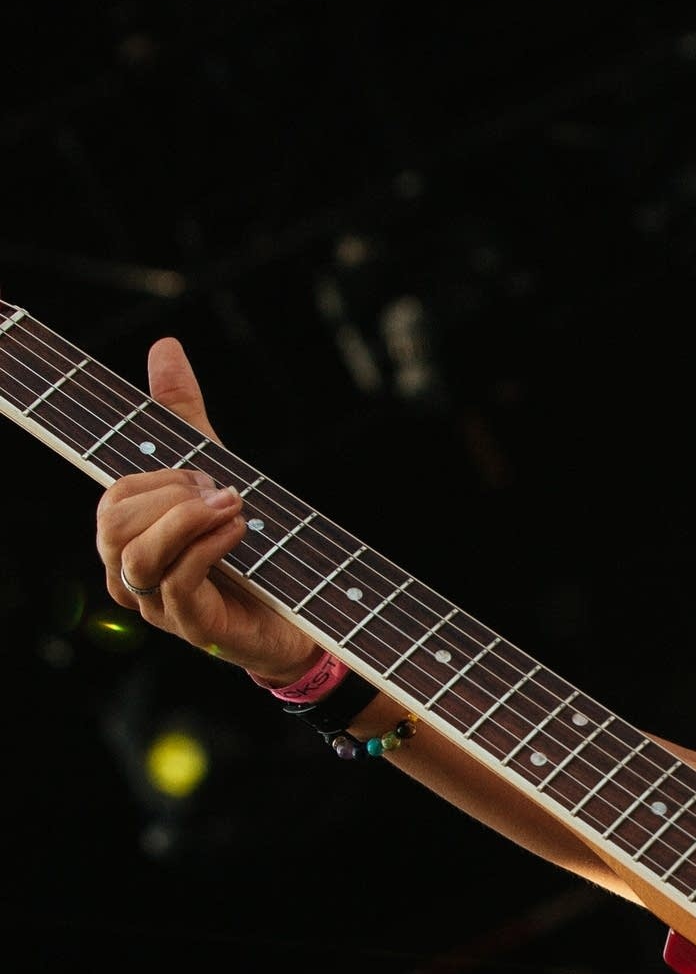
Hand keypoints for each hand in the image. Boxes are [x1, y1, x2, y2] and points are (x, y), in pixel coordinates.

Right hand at [93, 339, 315, 680]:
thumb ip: (184, 416)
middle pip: (113, 522)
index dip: (150, 474)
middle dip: (171, 494)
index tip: (194, 463)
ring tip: (236, 507)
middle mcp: (132, 572)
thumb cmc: (253, 546)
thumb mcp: (219, 470)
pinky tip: (240, 530)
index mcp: (131, 535)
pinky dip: (207, 547)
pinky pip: (175, 582)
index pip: (111, 494)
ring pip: (135, 555)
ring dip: (187, 520)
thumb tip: (165, 346)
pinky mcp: (192, 627)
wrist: (306, 613)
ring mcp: (158, 604)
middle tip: (224, 490)